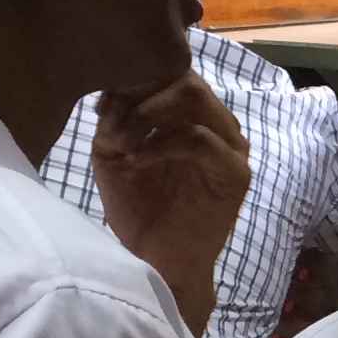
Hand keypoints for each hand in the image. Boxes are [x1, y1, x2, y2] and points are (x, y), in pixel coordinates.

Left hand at [93, 73, 249, 336]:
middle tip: (111, 118)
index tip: (102, 104)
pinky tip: (136, 160)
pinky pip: (199, 139)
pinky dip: (160, 145)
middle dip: (141, 92)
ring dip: (148, 113)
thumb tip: (112, 90)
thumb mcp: (112, 154)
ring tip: (122, 141)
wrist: (156, 264)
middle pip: (184, 78)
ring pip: (194, 98)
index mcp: (191, 117)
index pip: (171, 73)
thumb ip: (114, 118)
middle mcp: (217, 124)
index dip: (135, 78)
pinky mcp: (235, 173)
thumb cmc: (137, 211)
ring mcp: (231, 147)